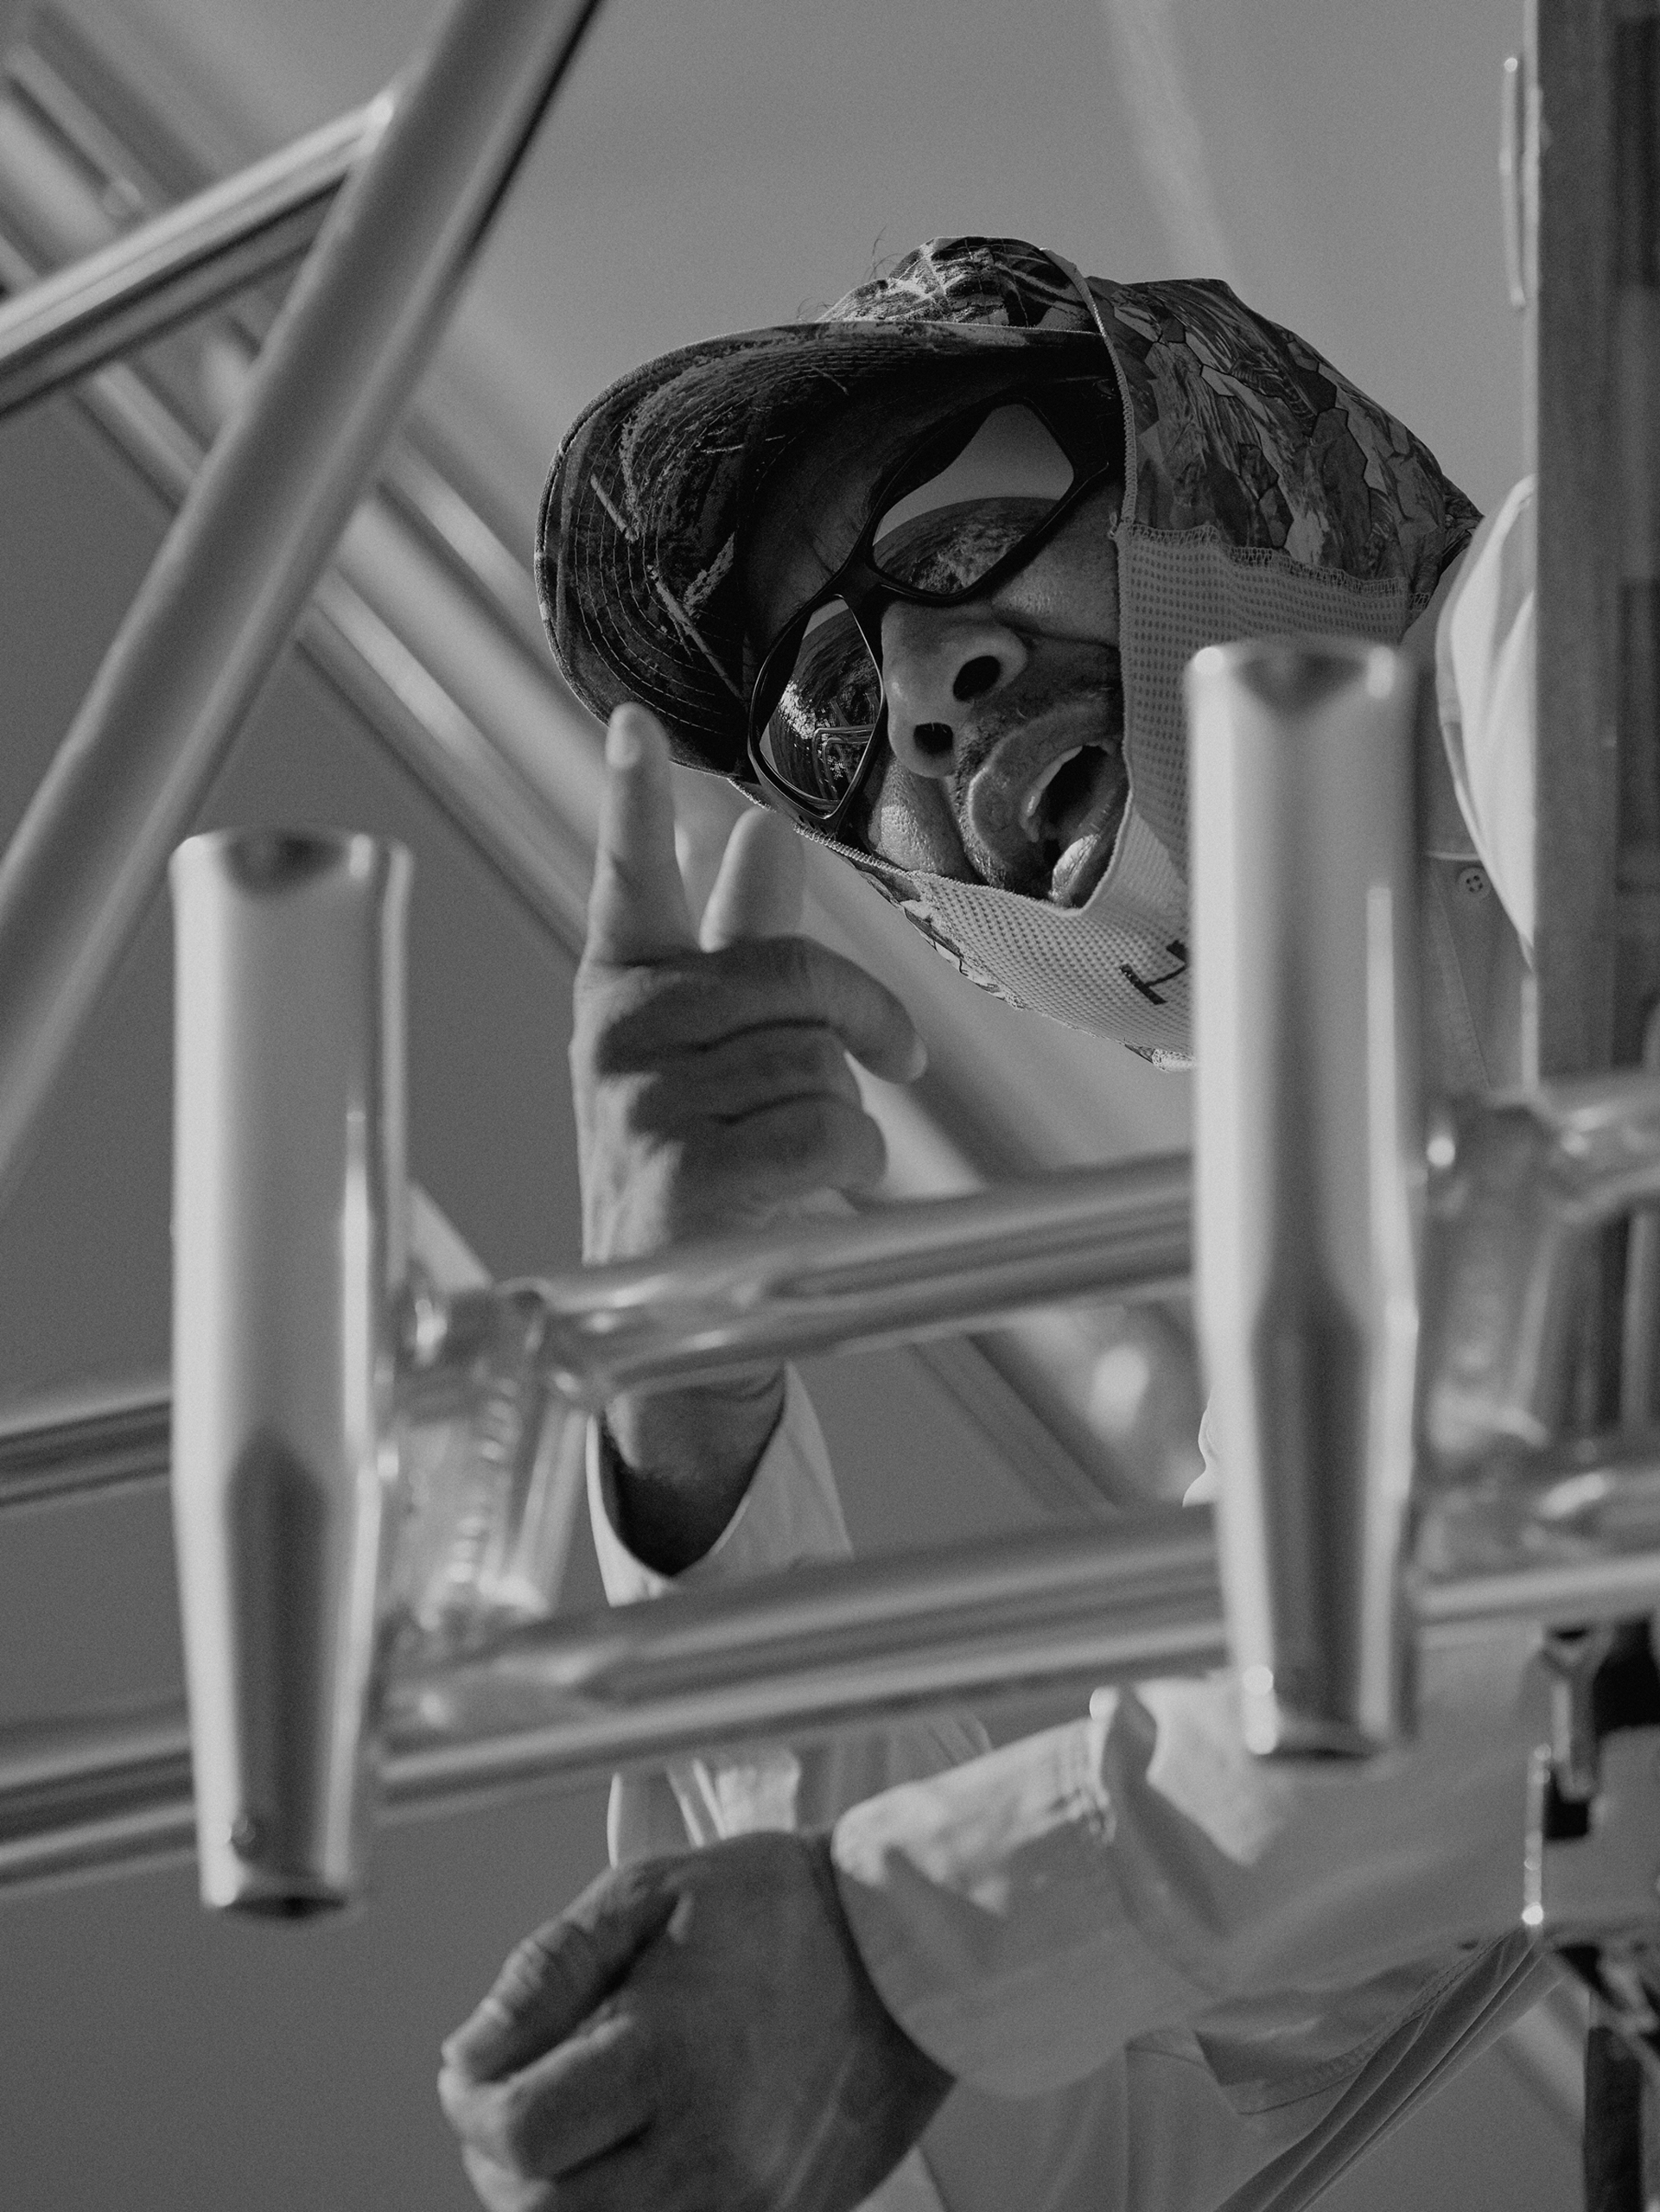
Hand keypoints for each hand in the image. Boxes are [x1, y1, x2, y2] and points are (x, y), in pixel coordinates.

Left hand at [438, 1833, 952, 2211]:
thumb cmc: (775, 1908)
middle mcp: (705, 2146)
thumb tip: (467, 2055)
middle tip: (519, 2100)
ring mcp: (744, 2201)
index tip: (476, 2070)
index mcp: (665, 2051)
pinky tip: (628, 2159)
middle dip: (504, 2161)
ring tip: (574, 2129)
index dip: (472, 2107)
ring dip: (559, 2197)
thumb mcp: (648, 1892)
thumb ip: (548, 1972)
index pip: (519, 2137)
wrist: (904, 1952)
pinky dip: (623, 2211)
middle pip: (545, 2211)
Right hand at [571, 706, 924, 1567]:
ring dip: (846, 1110)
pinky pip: (829, 1127)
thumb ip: (737, 943)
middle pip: (791, 975)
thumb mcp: (710, 1054)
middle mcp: (616, 1039)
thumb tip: (761, 831)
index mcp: (622, 995)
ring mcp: (641, 1108)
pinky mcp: (684, 1177)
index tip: (630, 725)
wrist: (667, 1327)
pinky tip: (813, 1190)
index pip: (625, 882)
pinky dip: (853, 1162)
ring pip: (819, 1059)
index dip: (630, 803)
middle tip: (894, 1056)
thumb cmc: (698, 1171)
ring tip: (801, 1155)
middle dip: (863, 1020)